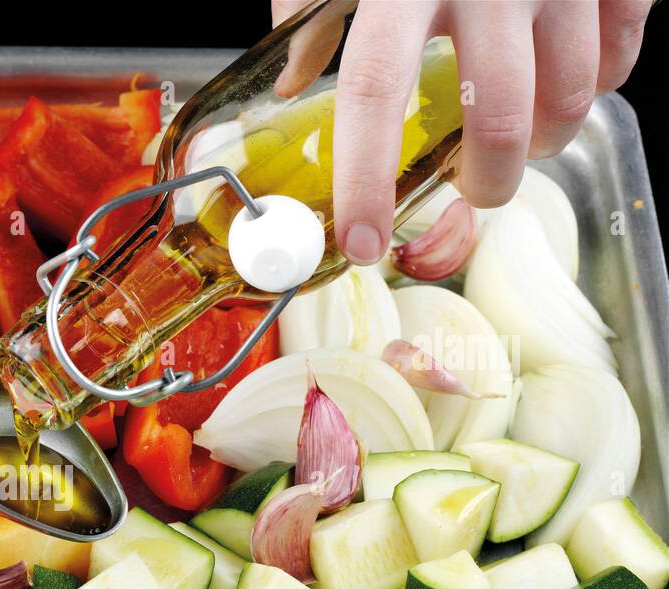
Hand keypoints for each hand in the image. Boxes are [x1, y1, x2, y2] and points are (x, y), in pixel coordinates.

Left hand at [273, 0, 651, 264]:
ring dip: (546, 142)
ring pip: (571, 99)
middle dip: (488, 183)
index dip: (367, 180)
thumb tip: (288, 84)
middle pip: (497, 121)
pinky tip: (569, 77)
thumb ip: (313, 12)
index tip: (360, 244)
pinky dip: (597, 86)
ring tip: (524, 138)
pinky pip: (621, 57)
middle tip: (475, 191)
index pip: (374, 95)